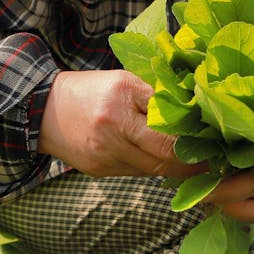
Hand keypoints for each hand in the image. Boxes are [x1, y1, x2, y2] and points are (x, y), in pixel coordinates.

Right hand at [37, 70, 199, 178]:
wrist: (42, 109)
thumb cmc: (90, 90)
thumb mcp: (122, 80)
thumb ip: (153, 94)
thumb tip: (192, 110)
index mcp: (122, 94)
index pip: (167, 119)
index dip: (192, 132)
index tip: (211, 137)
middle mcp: (113, 125)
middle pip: (164, 152)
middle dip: (191, 159)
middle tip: (211, 159)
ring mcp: (104, 152)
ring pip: (152, 168)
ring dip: (174, 167)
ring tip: (194, 163)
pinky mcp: (99, 170)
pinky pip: (135, 173)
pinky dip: (151, 167)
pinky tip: (162, 162)